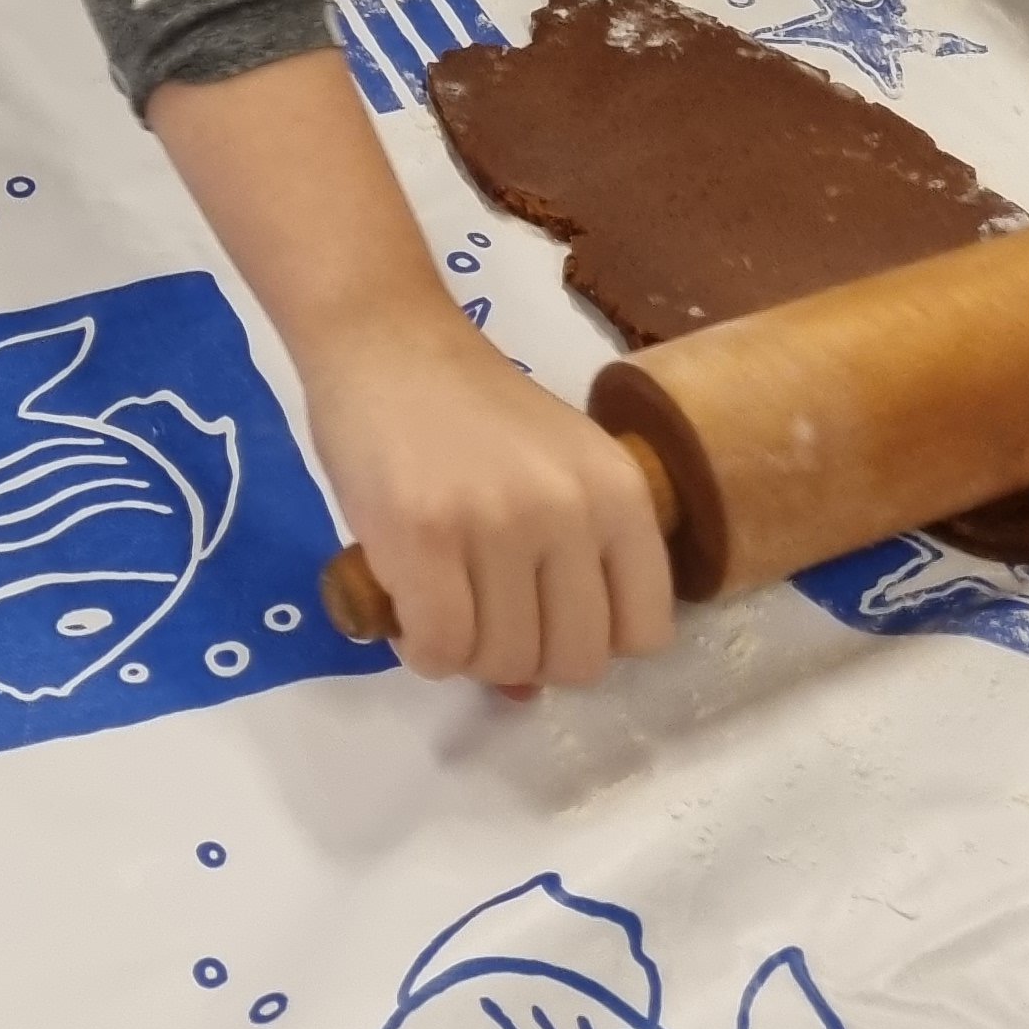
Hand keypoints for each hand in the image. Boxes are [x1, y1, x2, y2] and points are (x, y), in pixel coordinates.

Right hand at [301, 313, 675, 689]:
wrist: (383, 334)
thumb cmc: (466, 408)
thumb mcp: (544, 473)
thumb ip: (560, 572)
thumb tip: (528, 694)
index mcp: (620, 491)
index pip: (645, 632)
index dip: (590, 637)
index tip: (544, 610)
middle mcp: (572, 509)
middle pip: (575, 661)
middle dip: (525, 654)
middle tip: (481, 609)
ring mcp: (498, 522)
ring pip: (505, 663)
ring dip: (467, 651)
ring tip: (439, 596)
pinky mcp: (424, 534)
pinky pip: (440, 649)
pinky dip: (421, 649)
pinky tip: (406, 603)